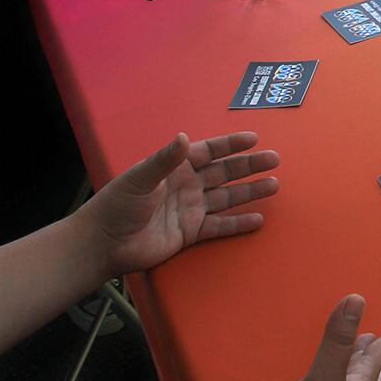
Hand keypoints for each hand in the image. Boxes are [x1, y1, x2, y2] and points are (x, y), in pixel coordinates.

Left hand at [79, 131, 282, 277]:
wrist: (105, 243)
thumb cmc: (118, 205)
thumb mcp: (140, 178)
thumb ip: (165, 159)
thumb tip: (183, 136)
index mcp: (175, 168)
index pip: (208, 151)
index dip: (230, 145)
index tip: (253, 138)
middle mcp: (186, 186)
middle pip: (224, 173)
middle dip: (249, 166)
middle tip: (274, 159)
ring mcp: (190, 209)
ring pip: (227, 198)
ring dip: (250, 191)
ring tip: (273, 185)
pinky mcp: (190, 233)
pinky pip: (220, 226)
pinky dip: (238, 223)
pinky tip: (258, 219)